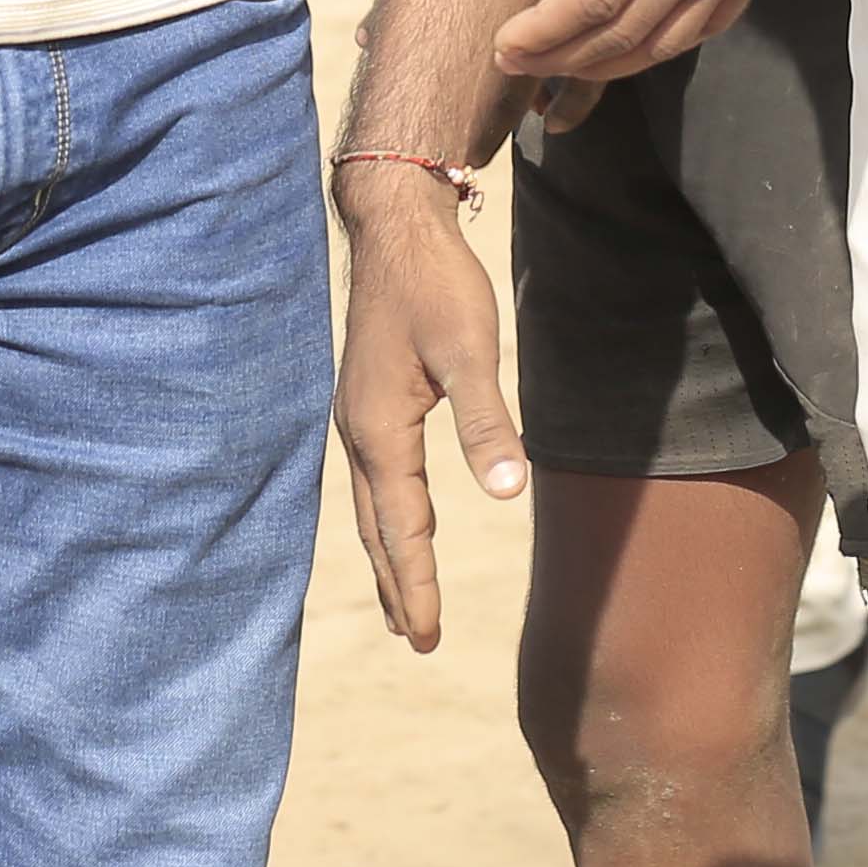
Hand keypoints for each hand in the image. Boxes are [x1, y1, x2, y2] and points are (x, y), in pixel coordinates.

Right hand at [333, 171, 524, 648]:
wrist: (395, 224)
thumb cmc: (435, 284)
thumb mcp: (468, 350)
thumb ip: (488, 422)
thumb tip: (508, 494)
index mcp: (380, 431)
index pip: (402, 528)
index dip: (418, 584)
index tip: (429, 637)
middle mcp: (360, 432)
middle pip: (378, 529)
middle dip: (397, 586)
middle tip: (418, 642)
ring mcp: (359, 415)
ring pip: (373, 506)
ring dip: (389, 556)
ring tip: (403, 602)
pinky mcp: (368, 399)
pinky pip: (377, 479)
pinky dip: (387, 517)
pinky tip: (400, 520)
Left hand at [495, 0, 863, 90]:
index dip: (546, 29)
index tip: (504, 43)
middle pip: (622, 33)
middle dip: (562, 57)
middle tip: (512, 66)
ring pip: (664, 42)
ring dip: (607, 65)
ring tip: (559, 70)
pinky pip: (703, 28)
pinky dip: (660, 48)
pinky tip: (636, 48)